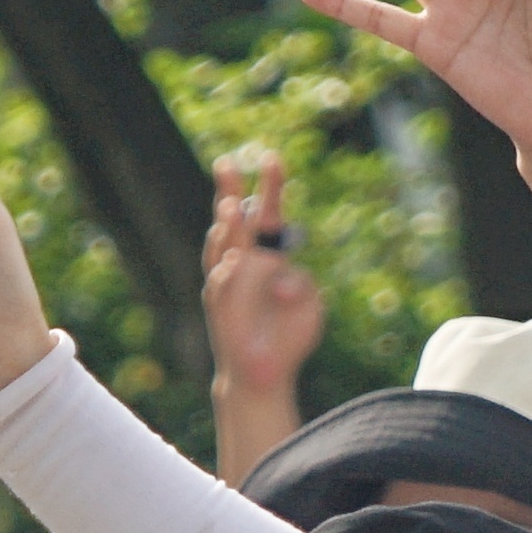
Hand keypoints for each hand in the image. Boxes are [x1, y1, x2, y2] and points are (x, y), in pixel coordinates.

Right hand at [202, 157, 322, 409]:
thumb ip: (304, 286)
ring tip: (232, 206)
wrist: (267, 374)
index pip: (269, 213)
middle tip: (226, 164)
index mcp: (270, 255)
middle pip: (237, 220)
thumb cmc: (289, 336)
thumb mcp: (311, 305)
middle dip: (231, 192)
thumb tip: (280, 281)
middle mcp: (245, 262)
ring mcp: (228, 282)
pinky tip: (234, 261)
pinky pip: (222, 284)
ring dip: (227, 227)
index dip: (271, 186)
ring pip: (223, 247)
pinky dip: (228, 273)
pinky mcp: (220, 305)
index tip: (272, 158)